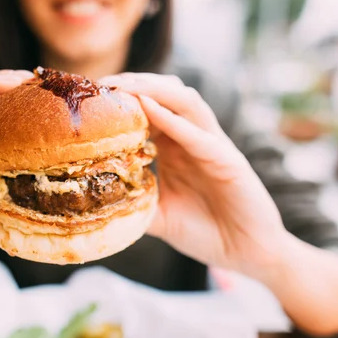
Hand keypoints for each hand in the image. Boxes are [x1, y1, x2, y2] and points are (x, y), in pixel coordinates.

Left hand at [100, 73, 289, 278]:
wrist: (247, 254)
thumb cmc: (206, 232)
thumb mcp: (159, 216)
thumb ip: (134, 203)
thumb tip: (95, 204)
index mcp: (177, 146)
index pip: (149, 108)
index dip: (122, 99)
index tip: (90, 97)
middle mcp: (194, 138)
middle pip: (166, 94)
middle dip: (133, 84)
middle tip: (100, 85)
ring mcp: (213, 146)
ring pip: (185, 101)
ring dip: (152, 89)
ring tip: (122, 86)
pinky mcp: (229, 161)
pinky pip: (199, 135)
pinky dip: (173, 120)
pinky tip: (148, 108)